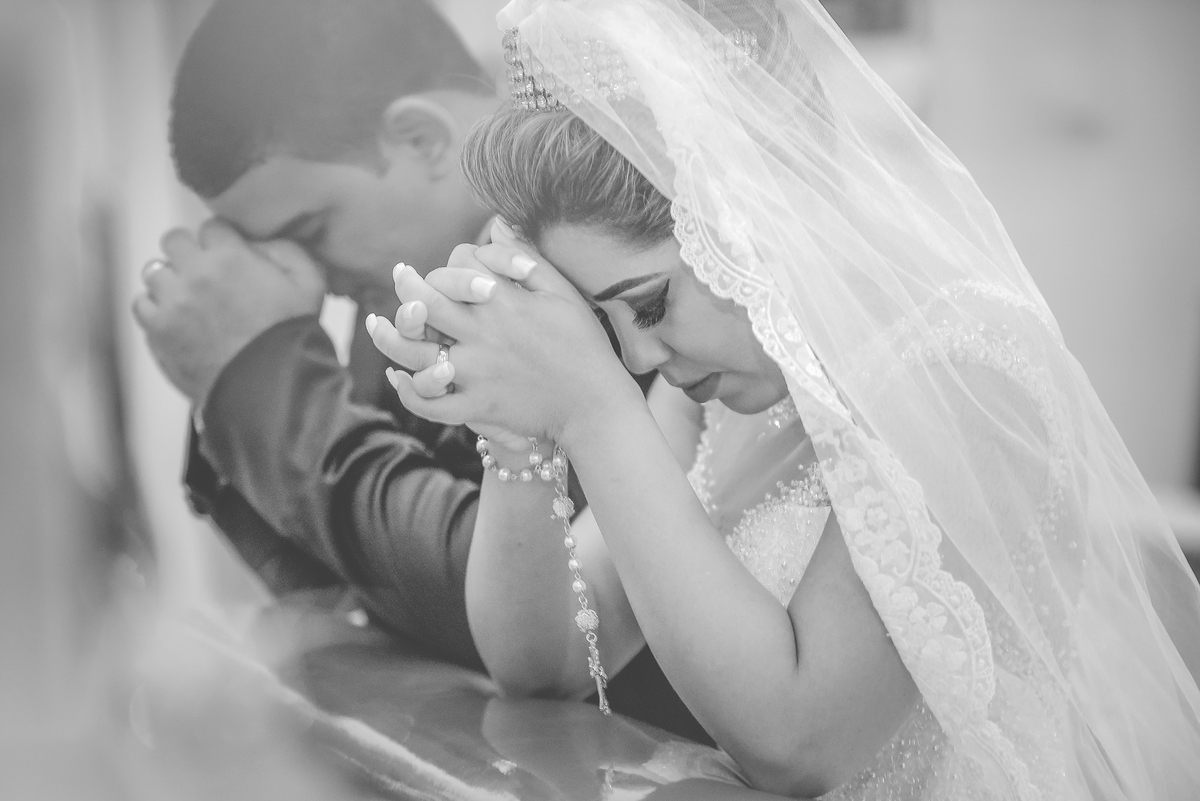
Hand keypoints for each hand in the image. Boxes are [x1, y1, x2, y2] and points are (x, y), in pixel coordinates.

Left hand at [132, 220, 326, 405]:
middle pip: (174, 240)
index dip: (223, 240)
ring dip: (171, 279)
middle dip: (190, 251)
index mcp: (230, 256)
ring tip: (189, 297)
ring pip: (154, 271)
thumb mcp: (309, 282)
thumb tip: (259, 241)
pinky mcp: (158, 331)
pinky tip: (175, 317)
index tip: (230, 254)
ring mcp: (171, 302)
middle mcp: (194, 273)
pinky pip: (142, 305)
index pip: (212, 226)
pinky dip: (156, 307)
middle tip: (205, 271)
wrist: (270, 385)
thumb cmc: (291, 334)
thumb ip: (286, 249)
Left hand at [366, 240, 638, 444]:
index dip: (452, 265)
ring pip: (416, 354)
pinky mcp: (478, 405)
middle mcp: (483, 333)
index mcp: (504, 302)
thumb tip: (498, 228)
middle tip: (399, 276)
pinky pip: (432, 403)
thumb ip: (527, 259)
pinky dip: (411, 392)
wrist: (595, 405)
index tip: (452, 268)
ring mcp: (476, 372)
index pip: (459, 268)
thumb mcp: (563, 293)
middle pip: (425, 303)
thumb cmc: (584, 345)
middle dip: (406, 286)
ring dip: (389, 339)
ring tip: (376, 326)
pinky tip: (400, 378)